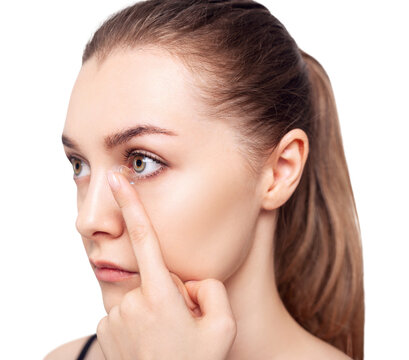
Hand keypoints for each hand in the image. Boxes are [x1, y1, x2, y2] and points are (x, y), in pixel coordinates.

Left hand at [96, 170, 236, 359]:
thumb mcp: (222, 324)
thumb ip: (210, 287)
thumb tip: (188, 280)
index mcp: (160, 295)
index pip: (144, 238)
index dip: (131, 205)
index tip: (117, 180)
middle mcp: (132, 302)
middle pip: (157, 274)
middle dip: (173, 288)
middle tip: (184, 321)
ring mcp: (115, 317)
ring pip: (143, 294)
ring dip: (159, 305)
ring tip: (169, 334)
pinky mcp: (106, 328)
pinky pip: (129, 310)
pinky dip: (143, 318)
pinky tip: (153, 340)